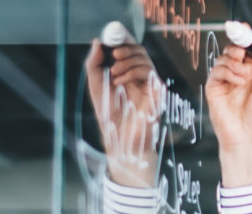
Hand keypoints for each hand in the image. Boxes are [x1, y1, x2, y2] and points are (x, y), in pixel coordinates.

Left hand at [86, 38, 161, 186]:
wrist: (118, 137)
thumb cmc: (108, 115)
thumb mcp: (95, 85)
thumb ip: (94, 63)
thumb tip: (98, 42)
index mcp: (127, 73)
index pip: (129, 49)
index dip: (123, 40)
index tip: (111, 39)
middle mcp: (140, 77)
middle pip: (139, 50)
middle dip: (126, 48)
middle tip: (114, 55)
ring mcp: (149, 84)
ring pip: (144, 58)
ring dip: (127, 61)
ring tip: (113, 74)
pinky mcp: (156, 92)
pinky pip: (149, 72)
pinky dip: (132, 73)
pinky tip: (119, 82)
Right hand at [206, 41, 251, 185]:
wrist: (248, 136)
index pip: (246, 49)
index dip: (245, 38)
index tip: (245, 30)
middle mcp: (237, 74)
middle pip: (232, 50)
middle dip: (238, 48)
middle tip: (243, 53)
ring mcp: (224, 81)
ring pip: (224, 59)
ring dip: (234, 63)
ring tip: (244, 76)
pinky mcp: (214, 88)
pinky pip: (216, 71)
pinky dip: (227, 72)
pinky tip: (238, 81)